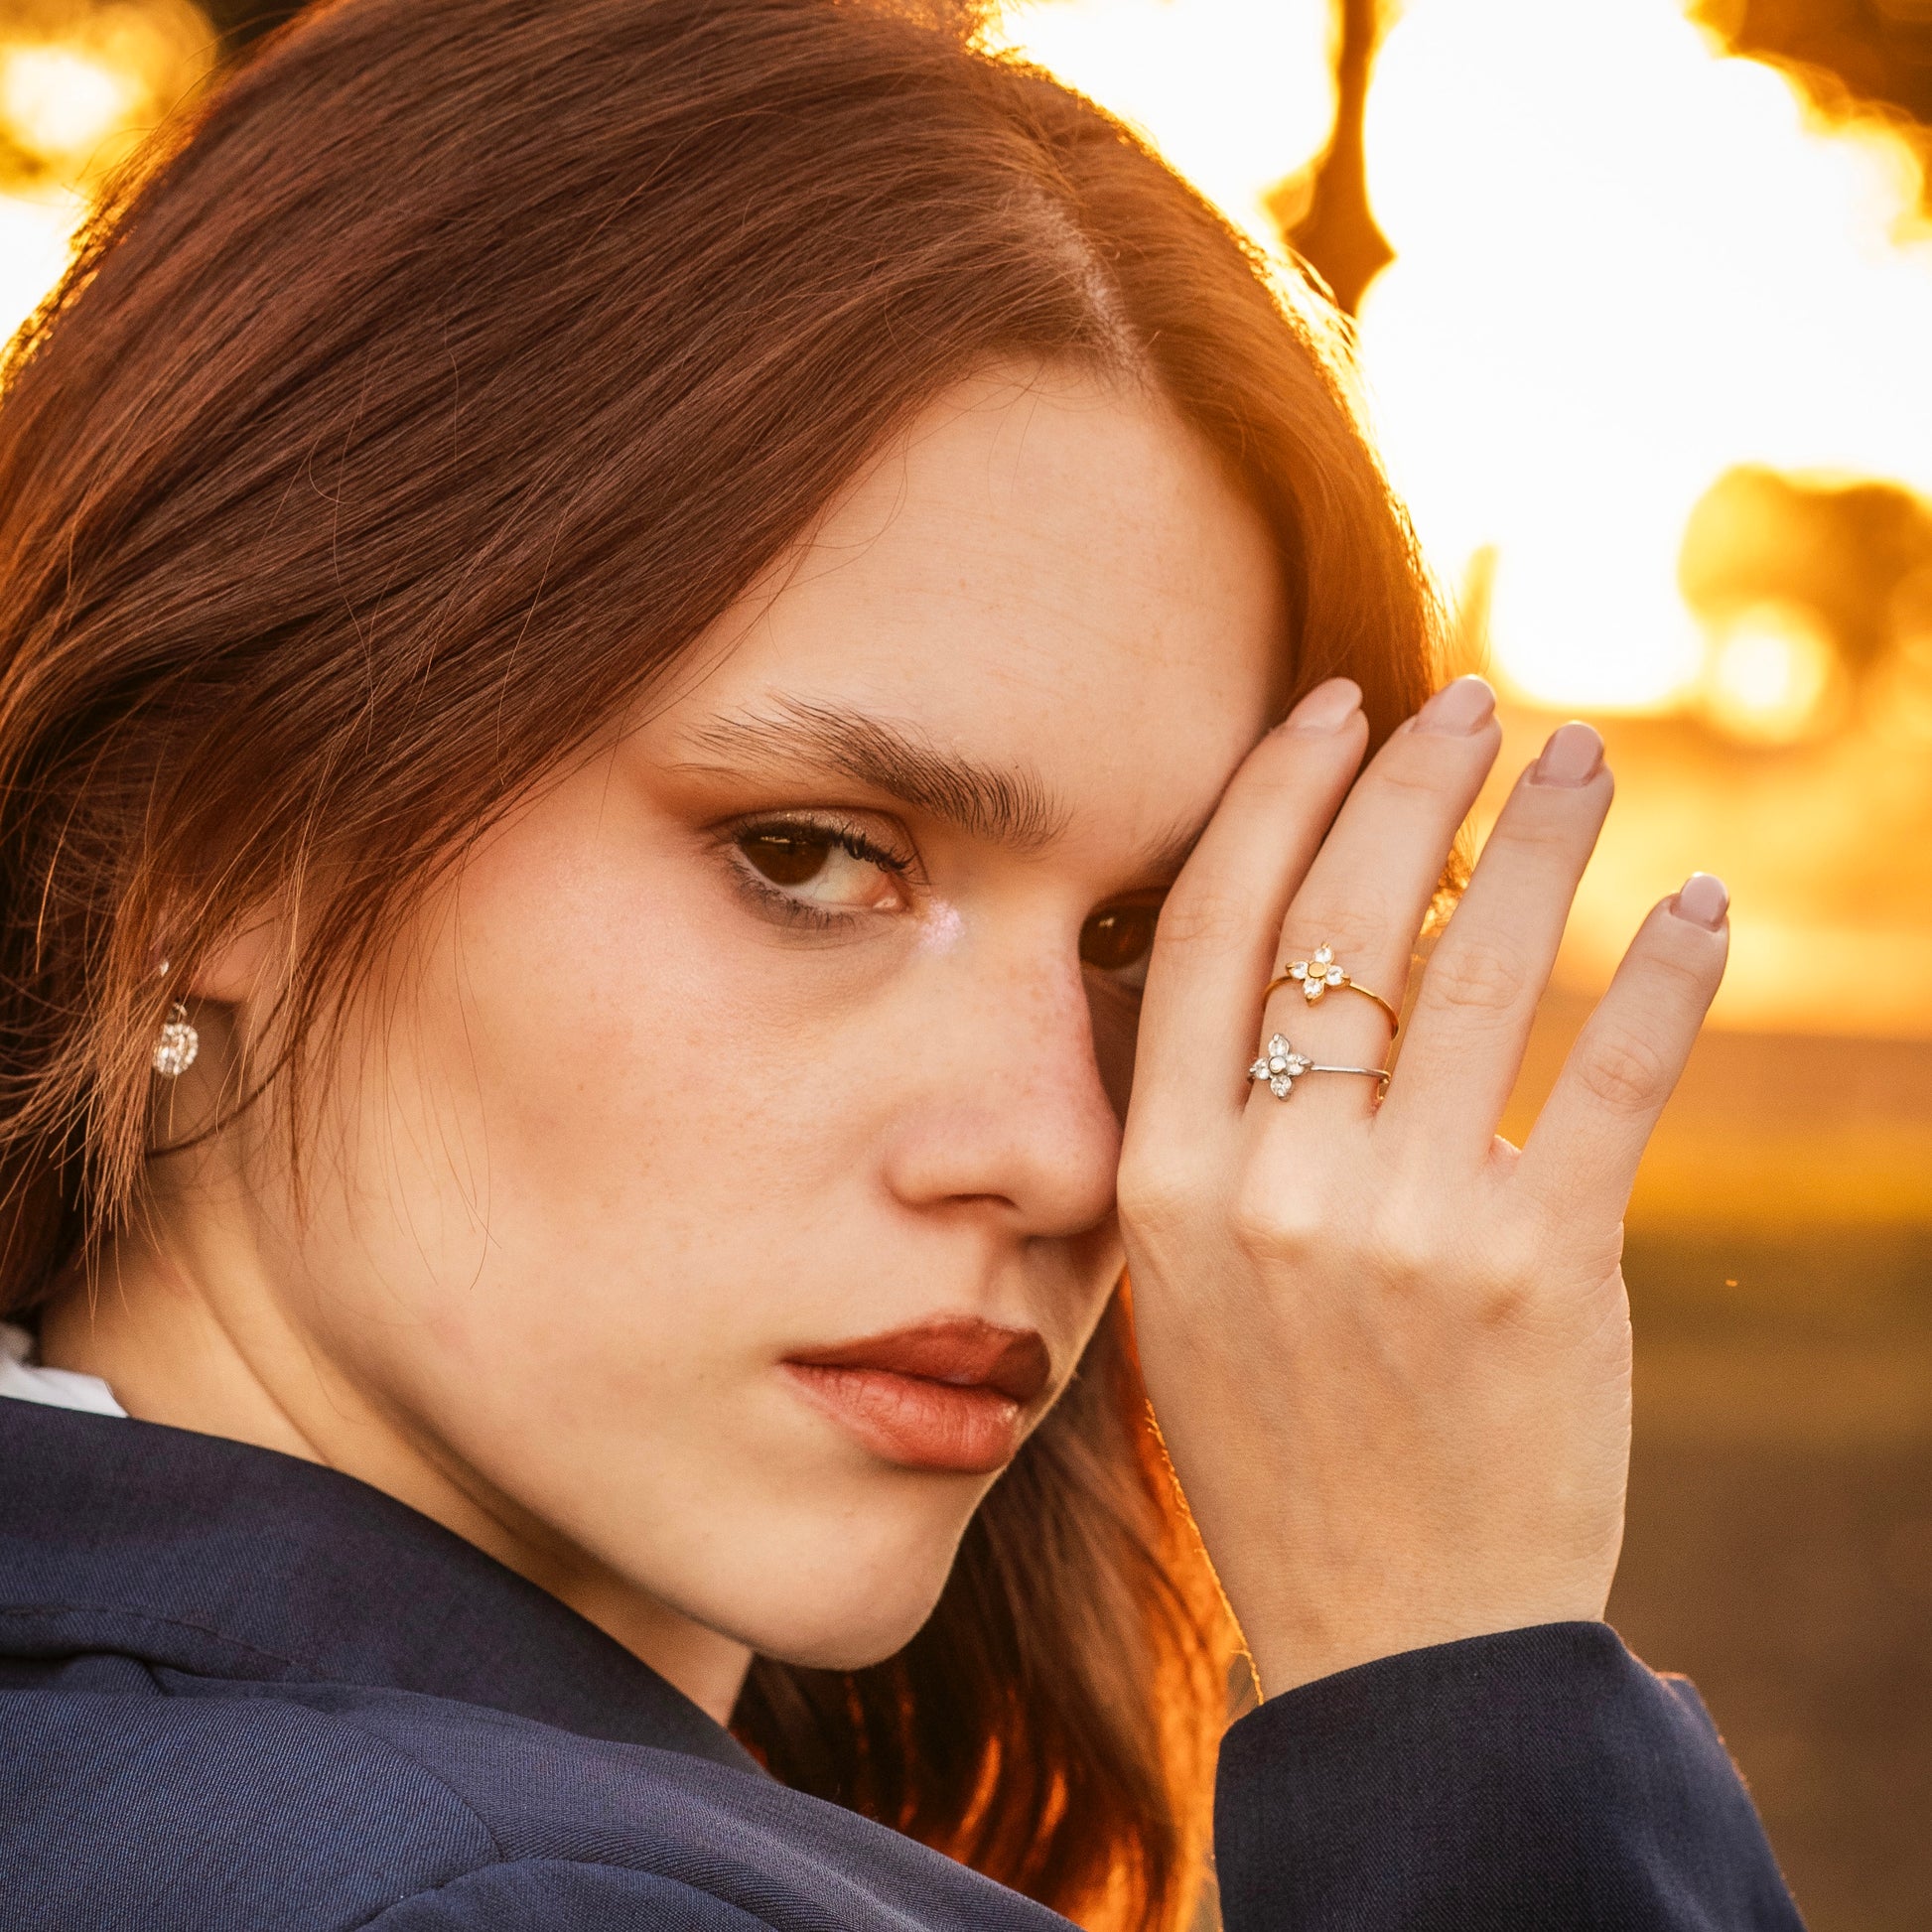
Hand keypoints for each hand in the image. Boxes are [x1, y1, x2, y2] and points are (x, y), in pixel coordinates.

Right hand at [1118, 674, 1728, 1695]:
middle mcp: (1270, 1186)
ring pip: (1480, 976)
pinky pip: (1611, 1089)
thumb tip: (1310, 964)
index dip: (1276, 798)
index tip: (1331, 709)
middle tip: (1472, 702)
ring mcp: (1403, 1229)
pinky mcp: (1539, 1273)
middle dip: (1416, 786)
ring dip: (1539, 842)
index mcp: (1165, 1181)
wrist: (1394, 1629)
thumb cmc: (1286, 1445)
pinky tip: (1697, 907)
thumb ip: (1216, 1138)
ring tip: (1582, 760)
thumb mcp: (1190, 1291)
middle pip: (1344, 921)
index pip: (1210, 930)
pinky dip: (1664, 985)